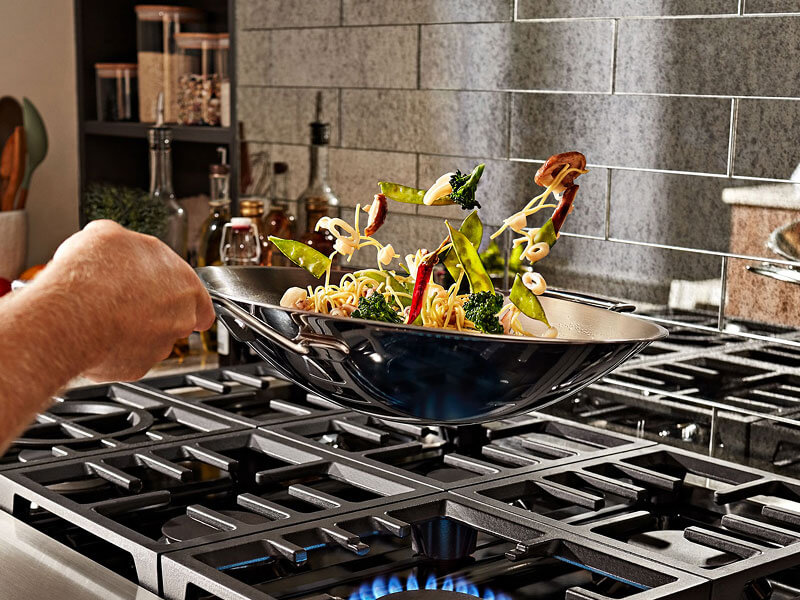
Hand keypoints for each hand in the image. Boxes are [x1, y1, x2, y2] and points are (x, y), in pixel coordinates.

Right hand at [37, 220, 214, 380]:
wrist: (73, 313)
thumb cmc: (95, 274)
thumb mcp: (107, 235)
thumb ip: (126, 243)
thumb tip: (118, 244)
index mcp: (185, 283)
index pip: (199, 297)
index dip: (184, 298)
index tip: (171, 298)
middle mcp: (180, 318)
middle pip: (175, 319)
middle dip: (153, 313)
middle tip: (125, 303)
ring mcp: (160, 346)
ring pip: (150, 341)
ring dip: (132, 332)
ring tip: (103, 317)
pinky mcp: (137, 368)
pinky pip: (126, 360)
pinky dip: (112, 351)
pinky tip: (95, 335)